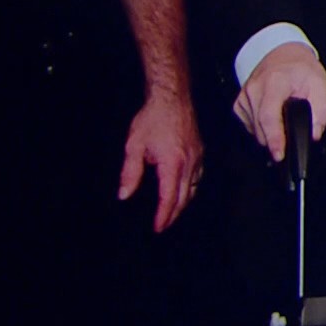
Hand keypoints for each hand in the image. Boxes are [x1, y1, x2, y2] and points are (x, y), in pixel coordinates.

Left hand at [118, 91, 203, 232]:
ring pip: (194, 189)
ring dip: (183, 203)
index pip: (169, 198)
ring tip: (172, 212)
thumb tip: (124, 195)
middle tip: (163, 225)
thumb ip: (130, 173)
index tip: (158, 228)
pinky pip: (198, 177)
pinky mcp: (200, 151)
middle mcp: (189, 163)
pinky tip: (183, 190)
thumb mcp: (134, 145)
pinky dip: (190, 188)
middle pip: (184, 198)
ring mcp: (198, 157)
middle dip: (174, 214)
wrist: (172, 97)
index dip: (164, 216)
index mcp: (172, 164)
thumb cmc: (152, 119)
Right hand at [233, 42, 325, 162]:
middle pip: (260, 127)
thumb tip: (315, 133)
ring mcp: (245, 96)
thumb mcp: (320, 84)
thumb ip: (321, 111)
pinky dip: (261, 127)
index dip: (274, 138)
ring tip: (283, 118)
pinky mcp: (239, 103)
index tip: (279, 154)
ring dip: (269, 133)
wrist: (284, 54)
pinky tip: (272, 116)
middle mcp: (255, 88)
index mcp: (274, 82)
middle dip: (275, 140)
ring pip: (254, 129)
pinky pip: (249, 125)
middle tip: (289, 138)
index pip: (269, 116)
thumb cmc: (300, 69)